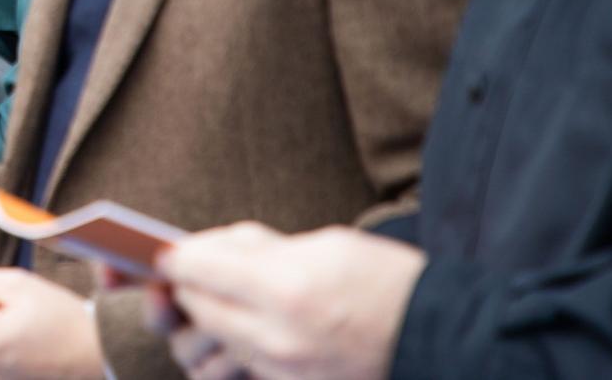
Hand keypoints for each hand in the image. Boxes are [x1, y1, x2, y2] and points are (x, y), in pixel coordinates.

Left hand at [159, 223, 425, 379]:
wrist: (443, 339)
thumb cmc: (388, 281)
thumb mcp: (322, 244)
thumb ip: (258, 247)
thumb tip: (208, 250)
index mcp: (283, 288)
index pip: (195, 270)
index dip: (176, 257)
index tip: (167, 251)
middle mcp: (276, 337)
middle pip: (194, 310)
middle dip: (187, 288)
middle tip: (196, 273)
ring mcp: (282, 371)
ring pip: (207, 349)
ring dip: (203, 323)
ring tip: (223, 303)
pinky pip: (239, 369)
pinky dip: (231, 349)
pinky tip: (249, 328)